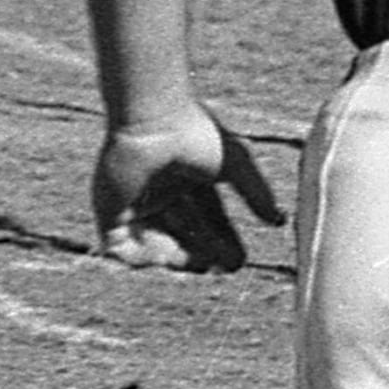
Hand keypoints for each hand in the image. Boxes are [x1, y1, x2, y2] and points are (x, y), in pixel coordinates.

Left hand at [93, 110, 282, 271]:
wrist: (154, 120)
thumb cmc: (195, 133)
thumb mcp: (236, 164)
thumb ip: (256, 193)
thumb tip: (278, 223)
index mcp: (187, 176)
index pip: (207, 217)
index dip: (222, 240)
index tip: (238, 261)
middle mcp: (160, 190)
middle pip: (183, 234)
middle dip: (203, 254)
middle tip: (221, 268)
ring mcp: (134, 201)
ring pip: (155, 243)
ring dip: (177, 259)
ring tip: (200, 265)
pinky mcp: (109, 208)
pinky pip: (121, 245)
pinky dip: (141, 257)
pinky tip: (166, 259)